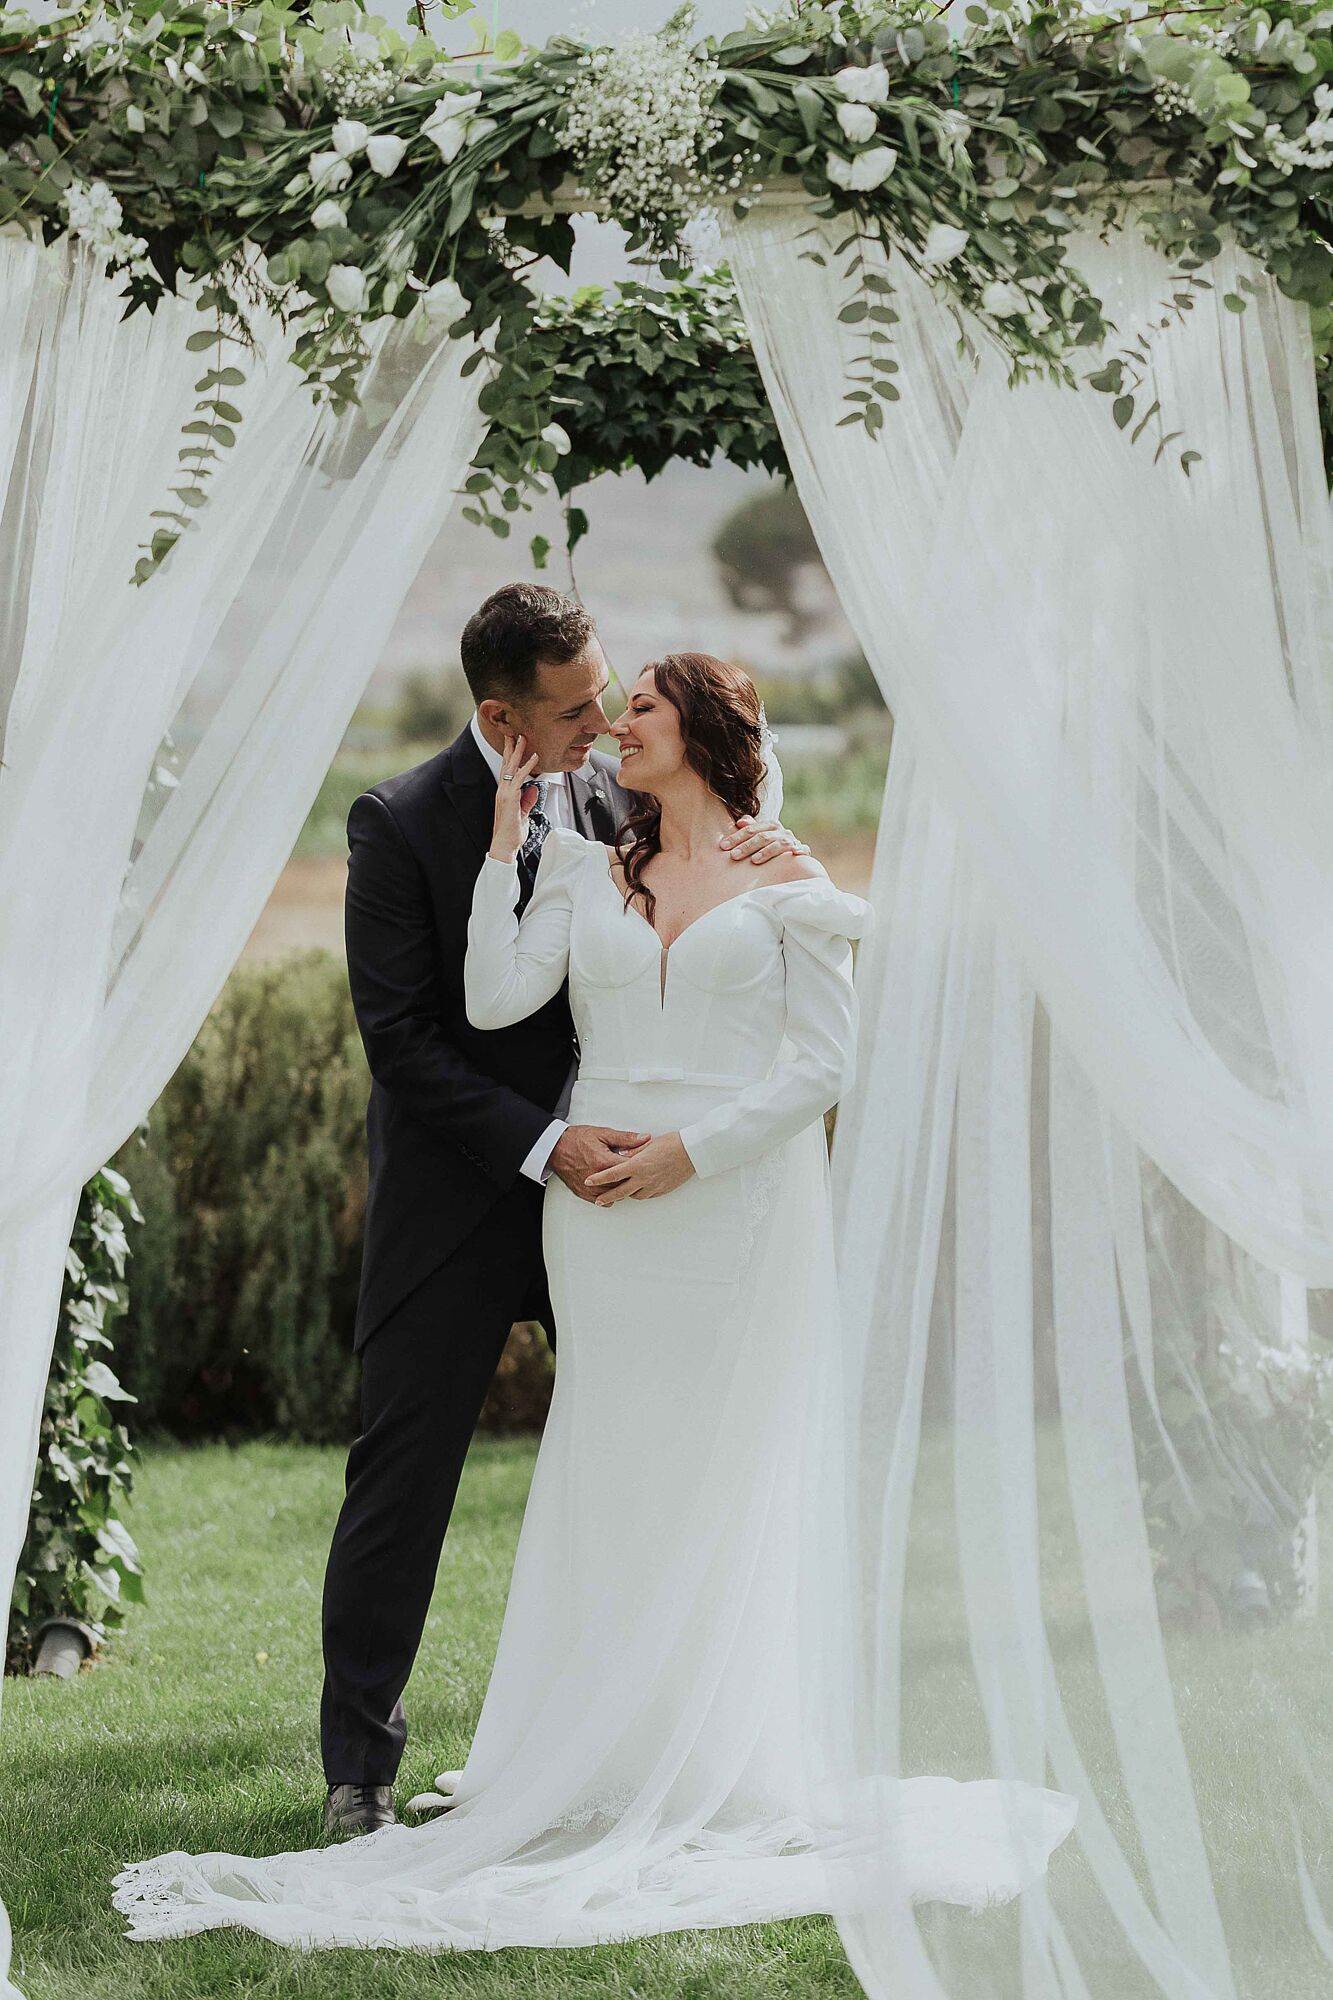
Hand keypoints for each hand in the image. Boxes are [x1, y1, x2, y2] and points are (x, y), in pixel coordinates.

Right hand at [489, 731, 540, 861]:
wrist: (504, 845)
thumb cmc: (512, 833)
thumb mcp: (523, 814)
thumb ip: (528, 801)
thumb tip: (534, 789)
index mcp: (505, 793)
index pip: (507, 770)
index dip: (510, 756)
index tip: (513, 743)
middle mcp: (503, 790)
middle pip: (506, 764)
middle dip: (511, 747)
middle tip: (514, 732)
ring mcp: (505, 793)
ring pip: (512, 767)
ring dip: (518, 751)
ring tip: (523, 737)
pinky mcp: (510, 797)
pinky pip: (520, 778)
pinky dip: (528, 766)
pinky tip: (534, 757)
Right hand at [549, 1124, 649, 1203]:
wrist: (554, 1147)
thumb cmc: (576, 1139)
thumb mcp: (603, 1134)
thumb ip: (626, 1138)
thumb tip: (645, 1138)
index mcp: (604, 1162)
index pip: (631, 1169)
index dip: (639, 1164)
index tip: (643, 1161)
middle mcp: (598, 1178)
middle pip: (625, 1184)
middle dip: (631, 1177)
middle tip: (633, 1170)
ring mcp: (590, 1188)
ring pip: (615, 1195)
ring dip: (620, 1188)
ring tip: (622, 1178)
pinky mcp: (584, 1193)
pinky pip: (603, 1201)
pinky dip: (609, 1195)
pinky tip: (610, 1186)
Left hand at [585, 1132, 694, 1204]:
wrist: (692, 1152)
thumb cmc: (672, 1143)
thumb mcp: (648, 1143)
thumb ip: (632, 1151)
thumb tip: (622, 1154)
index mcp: (637, 1165)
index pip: (612, 1174)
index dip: (599, 1179)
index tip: (589, 1181)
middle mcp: (644, 1178)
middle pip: (620, 1191)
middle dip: (607, 1196)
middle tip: (598, 1200)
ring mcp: (654, 1186)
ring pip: (634, 1195)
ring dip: (627, 1194)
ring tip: (621, 1192)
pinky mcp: (663, 1190)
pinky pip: (647, 1195)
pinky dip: (641, 1193)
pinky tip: (639, 1189)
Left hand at [719, 815, 809, 866]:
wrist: (792, 855)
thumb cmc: (769, 847)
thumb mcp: (758, 837)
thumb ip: (749, 828)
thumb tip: (740, 821)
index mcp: (770, 826)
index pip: (751, 829)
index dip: (737, 837)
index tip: (723, 846)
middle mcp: (782, 832)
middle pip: (763, 837)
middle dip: (747, 846)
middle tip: (734, 856)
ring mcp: (792, 841)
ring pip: (779, 844)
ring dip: (767, 852)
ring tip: (754, 860)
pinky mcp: (802, 851)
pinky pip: (803, 849)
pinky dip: (800, 850)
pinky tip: (794, 853)